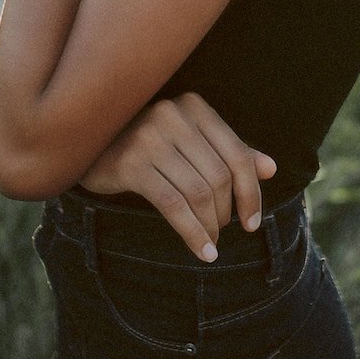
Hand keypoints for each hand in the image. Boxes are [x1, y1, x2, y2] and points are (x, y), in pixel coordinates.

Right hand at [78, 93, 276, 262]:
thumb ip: (229, 152)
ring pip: (198, 192)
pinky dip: (192, 233)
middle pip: (219, 176)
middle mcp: (173, 115)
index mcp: (194, 106)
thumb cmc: (146, 145)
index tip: (253, 222)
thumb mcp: (190, 142)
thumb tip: (270, 168)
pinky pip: (173, 205)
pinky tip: (202, 252)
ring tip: (210, 242)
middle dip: (226, 213)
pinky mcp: (131, 163)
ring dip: (210, 226)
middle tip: (221, 232)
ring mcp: (150, 137)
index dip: (251, 193)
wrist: (88, 147)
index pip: (237, 154)